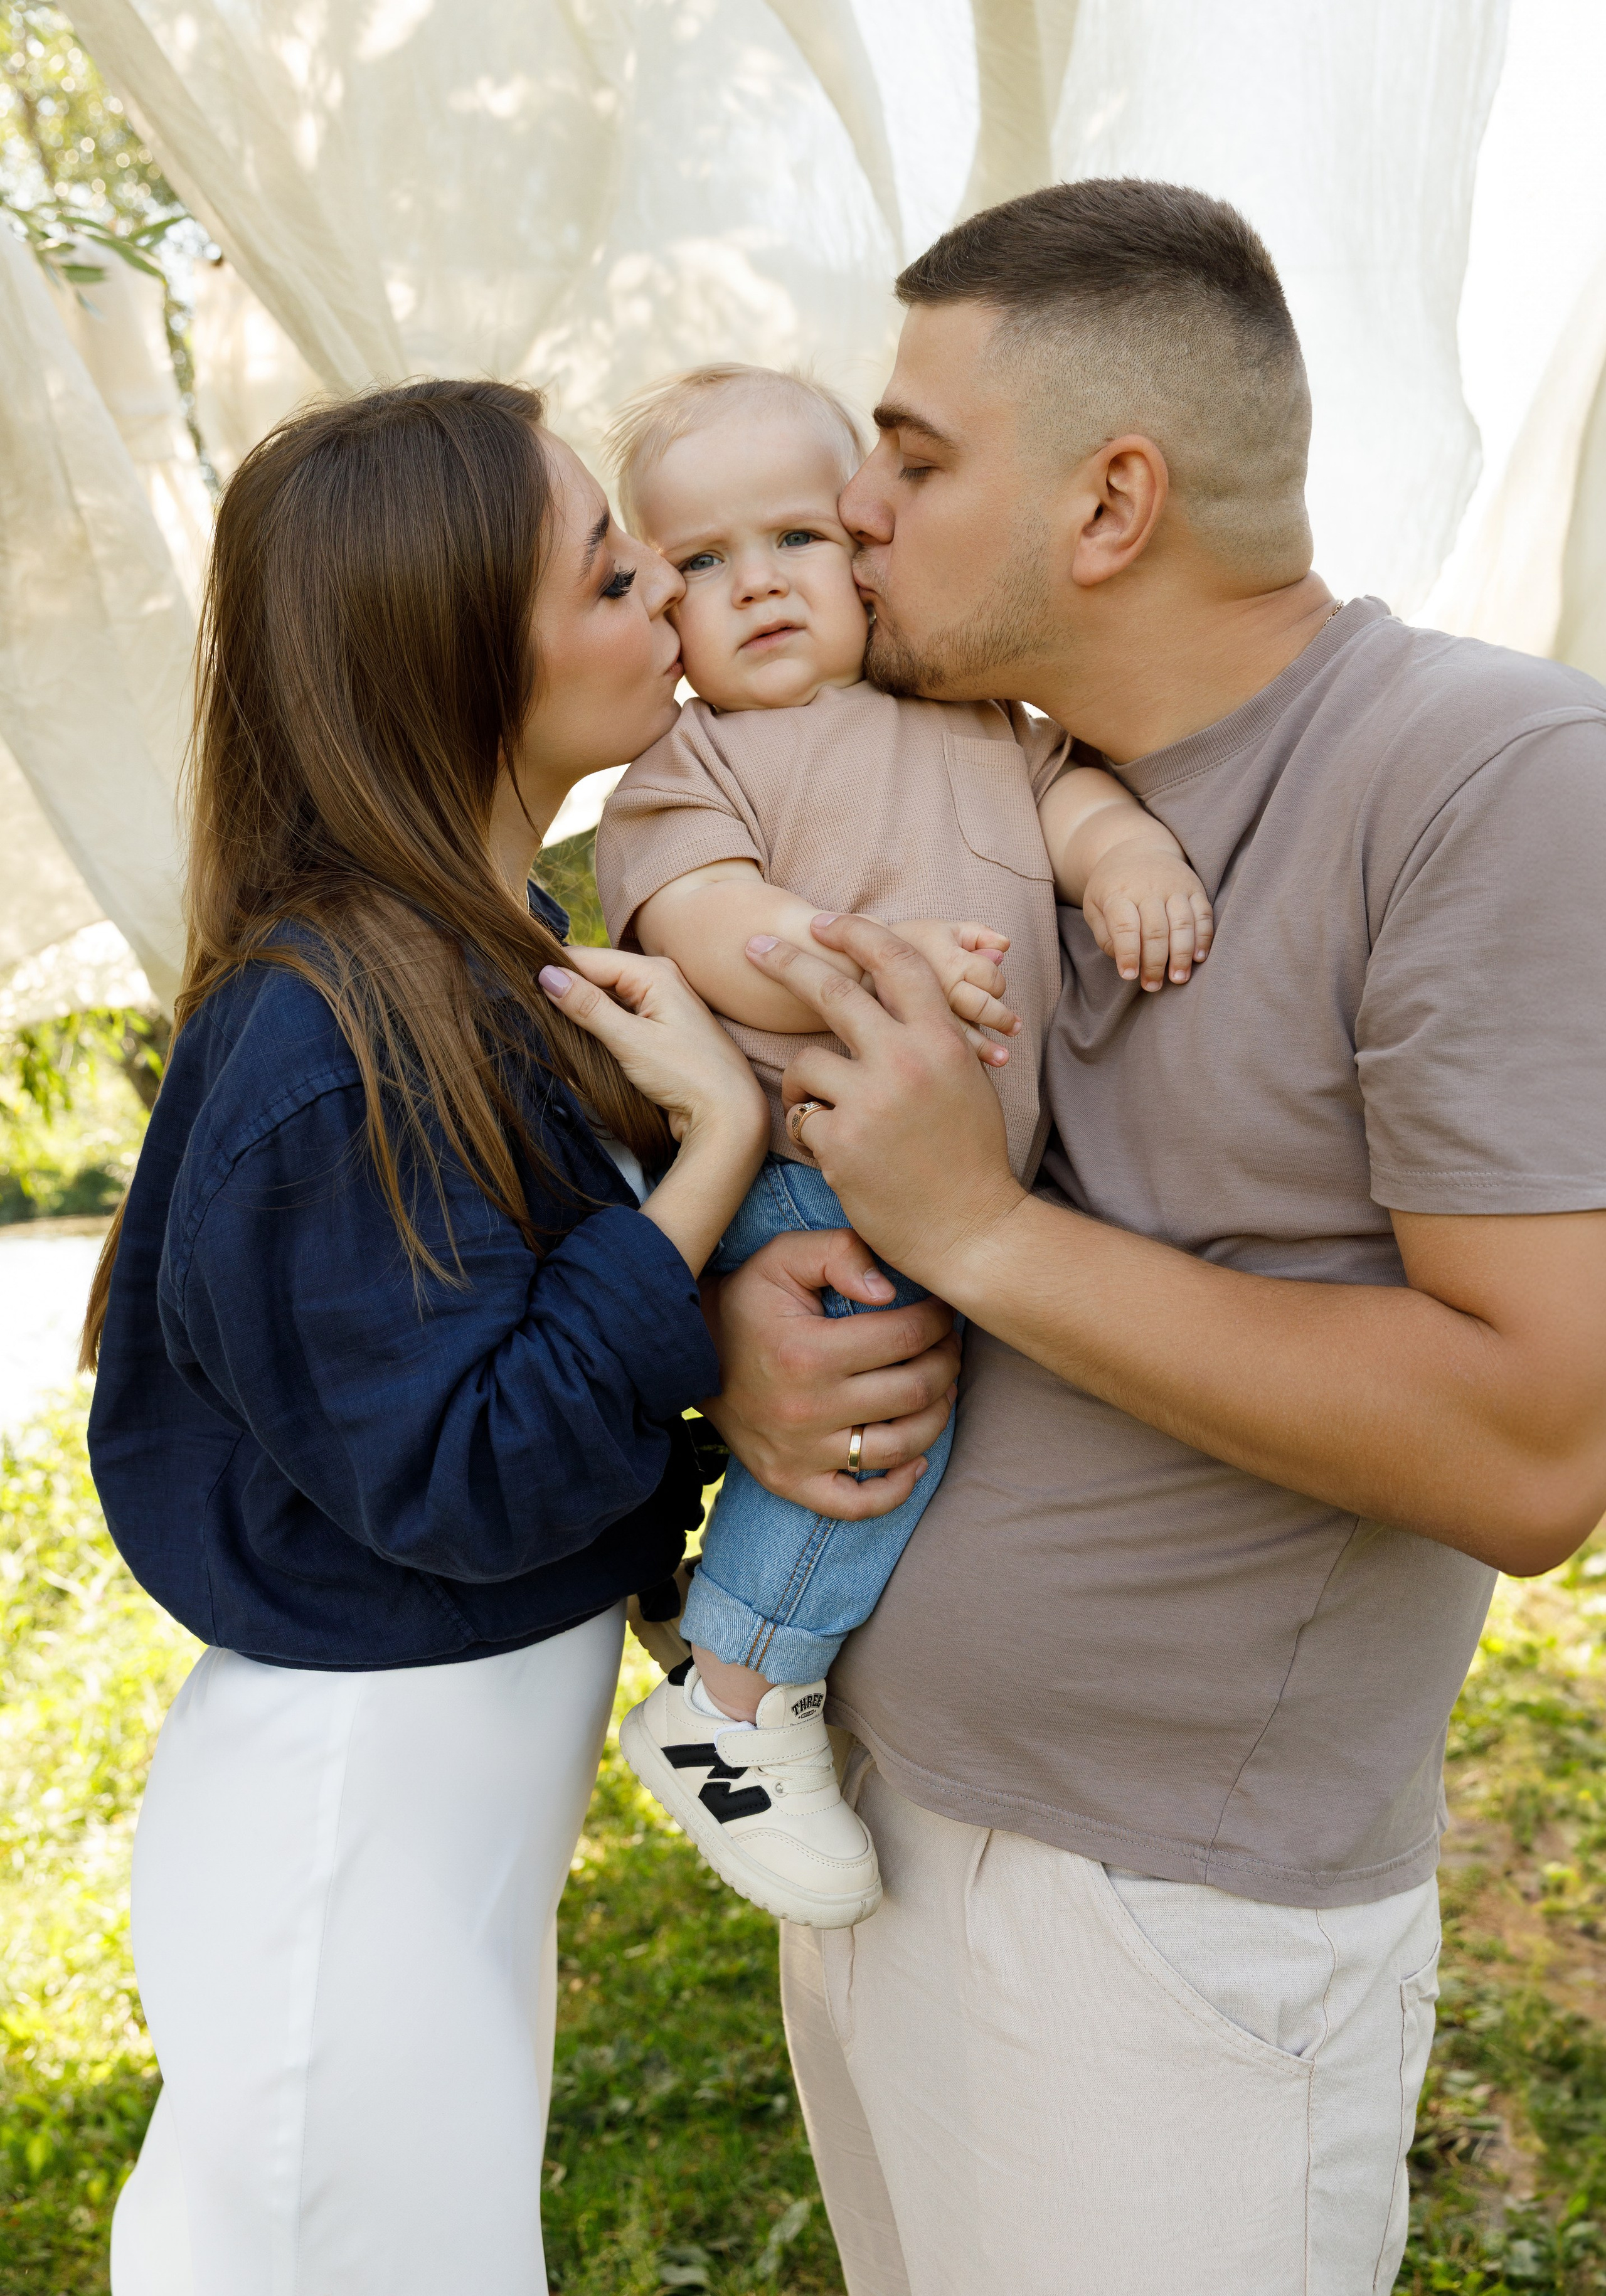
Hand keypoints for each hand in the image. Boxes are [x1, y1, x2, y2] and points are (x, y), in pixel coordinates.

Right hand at [541, 946, 766, 1274]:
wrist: (730, 1116)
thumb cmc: (688, 1077)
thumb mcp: (630, 1041)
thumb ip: (587, 1007)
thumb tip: (546, 974)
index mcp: (655, 971)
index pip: (589, 958)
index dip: (553, 970)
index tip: (516, 983)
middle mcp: (660, 979)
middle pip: (596, 975)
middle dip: (566, 991)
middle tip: (528, 1007)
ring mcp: (661, 1004)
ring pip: (605, 997)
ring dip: (580, 1011)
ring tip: (548, 1024)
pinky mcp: (660, 1029)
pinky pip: (618, 1016)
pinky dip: (598, 1026)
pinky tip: (579, 1039)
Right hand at [700, 1228, 961, 1517]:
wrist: (686, 1354)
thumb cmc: (746, 1302)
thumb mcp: (782, 1258)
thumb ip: (839, 1253)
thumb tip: (889, 1290)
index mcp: (809, 1352)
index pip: (906, 1338)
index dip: (937, 1321)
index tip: (941, 1310)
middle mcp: (807, 1410)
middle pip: (913, 1392)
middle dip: (945, 1363)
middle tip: (947, 1345)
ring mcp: (800, 1453)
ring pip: (900, 1447)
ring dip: (937, 1416)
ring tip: (940, 1389)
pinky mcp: (791, 1481)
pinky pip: (857, 1505)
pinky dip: (898, 1489)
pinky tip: (917, 1459)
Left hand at [746, 915, 1027, 1291]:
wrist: (973, 1229)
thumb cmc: (970, 1159)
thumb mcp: (967, 1083)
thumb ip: (934, 1040)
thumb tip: (899, 1003)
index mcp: (941, 1039)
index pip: (895, 960)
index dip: (855, 933)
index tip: (823, 923)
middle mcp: (905, 1060)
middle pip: (832, 990)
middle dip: (787, 964)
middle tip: (754, 950)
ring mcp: (870, 1101)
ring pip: (806, 1063)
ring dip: (804, 1086)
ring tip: (818, 1112)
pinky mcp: (840, 1143)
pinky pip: (803, 1119)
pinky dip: (810, 1134)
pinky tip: (835, 1155)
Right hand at [893, 918, 1019, 1065]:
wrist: (849, 965)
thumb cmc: (901, 944)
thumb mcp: (939, 929)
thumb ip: (975, 934)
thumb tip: (1004, 947)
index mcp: (951, 961)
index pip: (989, 976)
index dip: (996, 981)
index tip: (994, 985)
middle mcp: (942, 990)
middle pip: (983, 1006)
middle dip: (1001, 1017)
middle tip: (1014, 1026)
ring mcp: (927, 1015)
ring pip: (967, 1034)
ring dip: (989, 1048)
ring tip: (1004, 1058)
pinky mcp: (913, 1033)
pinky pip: (944, 1048)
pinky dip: (967, 1059)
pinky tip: (983, 1067)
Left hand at [1081, 841, 1213, 990]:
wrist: (1135, 847)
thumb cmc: (1112, 886)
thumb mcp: (1095, 906)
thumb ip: (1105, 935)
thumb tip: (1124, 961)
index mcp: (1119, 893)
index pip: (1126, 927)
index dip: (1129, 954)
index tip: (1129, 976)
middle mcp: (1148, 889)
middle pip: (1156, 930)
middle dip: (1155, 963)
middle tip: (1153, 986)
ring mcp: (1174, 886)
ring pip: (1183, 923)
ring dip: (1182, 955)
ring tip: (1178, 978)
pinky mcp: (1194, 887)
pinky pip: (1203, 914)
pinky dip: (1203, 938)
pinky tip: (1198, 958)